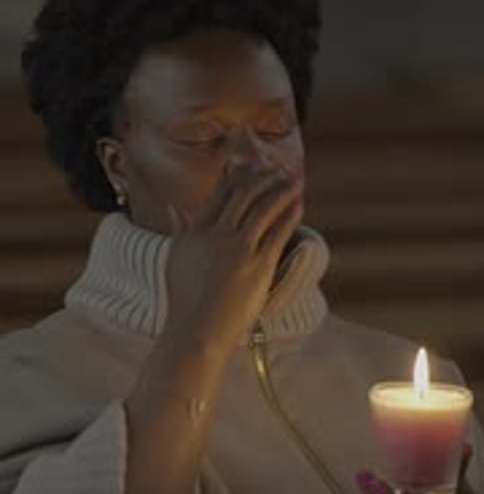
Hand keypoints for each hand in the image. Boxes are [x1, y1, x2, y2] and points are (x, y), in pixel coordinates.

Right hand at [164, 161, 302, 356]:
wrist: (196, 331)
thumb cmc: (185, 298)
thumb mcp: (176, 258)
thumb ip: (179, 229)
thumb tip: (174, 208)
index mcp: (196, 231)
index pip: (221, 192)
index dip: (241, 173)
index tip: (254, 162)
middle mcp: (216, 235)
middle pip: (245, 194)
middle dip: (265, 176)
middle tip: (278, 167)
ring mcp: (238, 250)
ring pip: (264, 208)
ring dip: (281, 190)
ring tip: (294, 180)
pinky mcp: (258, 266)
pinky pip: (278, 232)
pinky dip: (289, 214)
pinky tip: (298, 204)